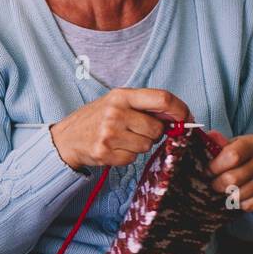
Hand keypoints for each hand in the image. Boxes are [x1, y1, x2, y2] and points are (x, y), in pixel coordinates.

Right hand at [49, 88, 190, 169]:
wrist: (67, 138)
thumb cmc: (96, 118)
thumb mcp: (117, 102)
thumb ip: (145, 106)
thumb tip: (179, 117)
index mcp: (121, 95)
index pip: (162, 98)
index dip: (180, 110)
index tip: (185, 118)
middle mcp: (115, 112)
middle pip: (157, 128)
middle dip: (153, 133)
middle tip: (137, 131)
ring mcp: (109, 133)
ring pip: (146, 145)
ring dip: (139, 145)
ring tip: (122, 139)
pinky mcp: (105, 152)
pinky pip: (133, 158)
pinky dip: (127, 155)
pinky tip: (114, 148)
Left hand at [205, 131, 252, 211]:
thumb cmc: (244, 157)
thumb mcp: (232, 145)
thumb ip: (218, 143)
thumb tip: (209, 136)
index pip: (231, 156)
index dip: (214, 167)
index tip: (208, 171)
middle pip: (232, 179)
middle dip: (217, 184)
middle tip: (216, 183)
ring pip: (238, 195)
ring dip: (228, 195)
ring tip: (228, 189)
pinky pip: (248, 205)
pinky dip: (239, 204)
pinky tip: (240, 196)